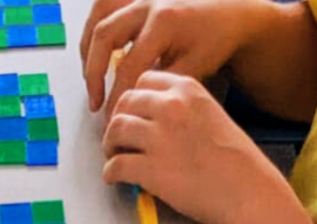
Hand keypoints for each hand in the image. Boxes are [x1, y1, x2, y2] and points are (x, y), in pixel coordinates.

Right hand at [81, 0, 270, 114]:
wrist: (229, 15)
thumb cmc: (214, 42)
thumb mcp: (192, 69)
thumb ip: (159, 86)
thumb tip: (129, 107)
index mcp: (164, 21)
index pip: (128, 65)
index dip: (116, 96)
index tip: (112, 118)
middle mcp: (148, 4)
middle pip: (104, 36)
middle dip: (93, 74)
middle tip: (95, 103)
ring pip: (98, 17)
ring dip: (88, 50)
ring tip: (91, 78)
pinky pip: (103, 7)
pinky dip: (94, 30)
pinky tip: (95, 52)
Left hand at [102, 71, 291, 223]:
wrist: (248, 192)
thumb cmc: (237, 162)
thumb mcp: (212, 116)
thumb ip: (183, 110)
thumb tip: (154, 119)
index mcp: (188, 91)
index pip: (145, 80)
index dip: (134, 99)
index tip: (132, 112)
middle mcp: (171, 108)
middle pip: (124, 103)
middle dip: (117, 119)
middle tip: (118, 137)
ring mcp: (159, 137)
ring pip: (114, 130)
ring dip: (110, 145)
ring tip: (115, 156)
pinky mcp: (149, 168)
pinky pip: (115, 165)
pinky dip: (110, 173)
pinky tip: (115, 177)